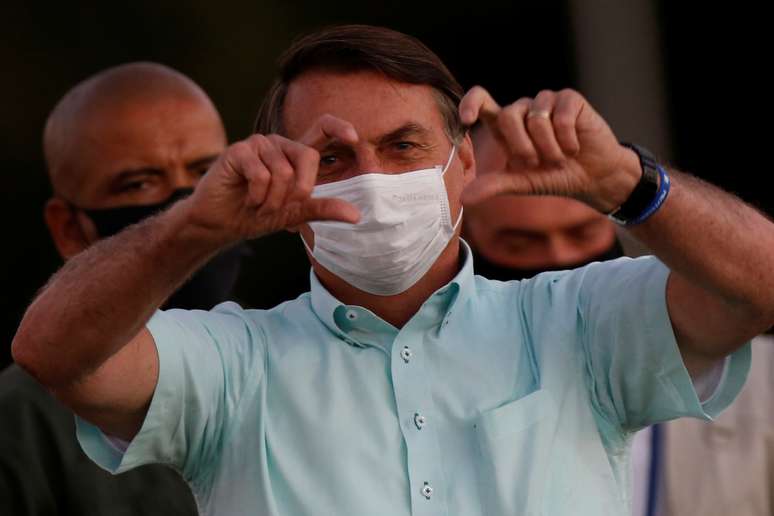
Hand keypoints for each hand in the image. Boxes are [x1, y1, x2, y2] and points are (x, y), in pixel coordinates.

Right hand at [184, 115, 360, 243]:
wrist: (221, 223)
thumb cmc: (258, 214)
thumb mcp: (295, 214)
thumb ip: (323, 209)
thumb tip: (356, 216)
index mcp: (295, 156)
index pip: (321, 129)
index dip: (338, 128)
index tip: (354, 138)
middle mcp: (280, 145)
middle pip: (308, 158)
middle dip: (298, 192)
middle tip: (279, 208)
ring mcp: (259, 145)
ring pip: (283, 172)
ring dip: (272, 201)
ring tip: (259, 205)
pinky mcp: (239, 150)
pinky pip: (261, 175)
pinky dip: (257, 197)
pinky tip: (247, 200)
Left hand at [459, 87, 639, 212]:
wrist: (593, 178)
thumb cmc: (554, 177)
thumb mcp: (521, 183)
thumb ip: (493, 185)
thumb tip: (463, 197)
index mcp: (506, 126)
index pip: (482, 102)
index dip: (471, 104)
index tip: (466, 119)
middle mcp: (523, 110)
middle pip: (509, 116)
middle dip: (523, 147)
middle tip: (537, 163)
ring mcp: (547, 102)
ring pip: (536, 118)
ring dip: (549, 148)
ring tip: (560, 158)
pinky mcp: (570, 99)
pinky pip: (561, 117)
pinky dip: (568, 140)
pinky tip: (575, 148)